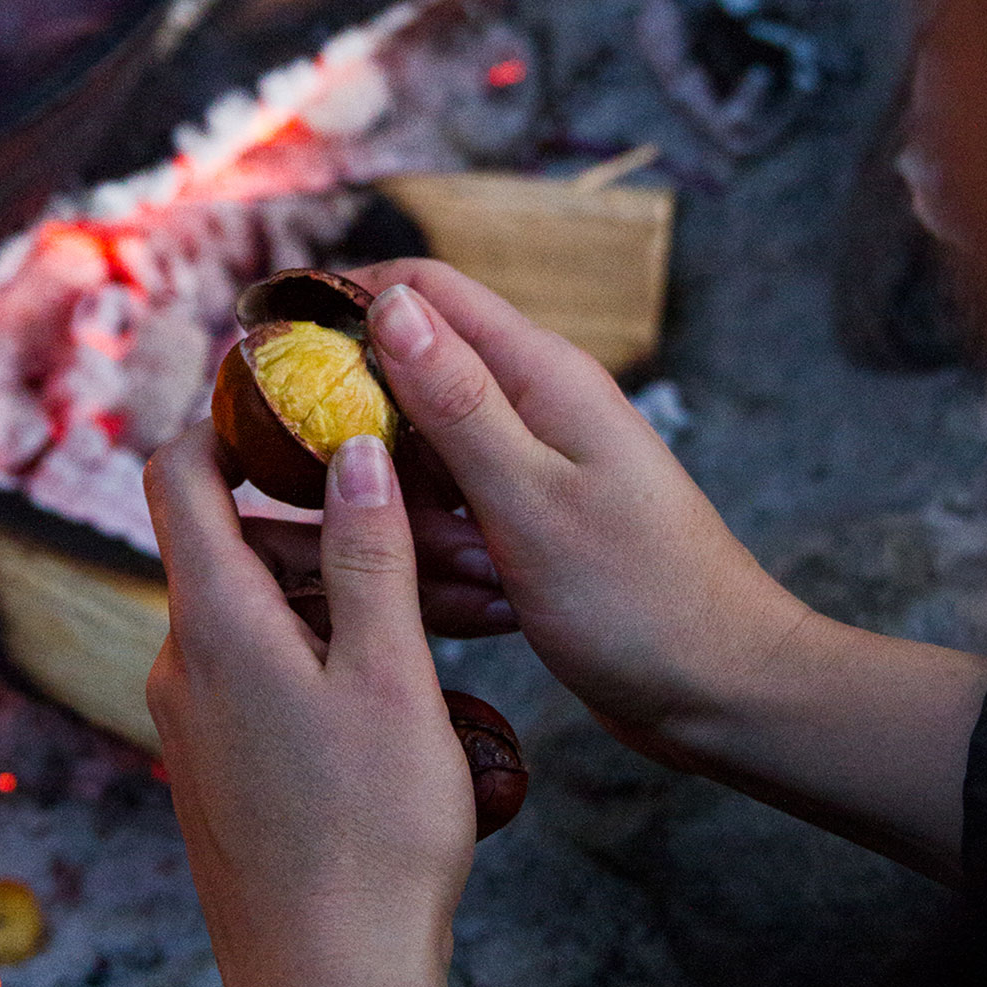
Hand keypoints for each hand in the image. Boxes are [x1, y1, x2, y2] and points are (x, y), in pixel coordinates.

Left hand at [144, 422, 475, 986]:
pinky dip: (328, 656)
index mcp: (213, 623)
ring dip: (346, 599)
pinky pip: (264, 676)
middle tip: (444, 544)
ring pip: (265, 615)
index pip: (179, 471)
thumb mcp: (392, 679)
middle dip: (336, 526)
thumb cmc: (370, 840)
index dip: (224, 415)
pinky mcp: (217, 770)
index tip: (292, 392)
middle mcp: (182, 663)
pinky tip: (410, 690)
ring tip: (456, 622)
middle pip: (243, 545)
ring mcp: (193, 723)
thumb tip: (349, 451)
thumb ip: (368, 554)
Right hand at [350, 259, 789, 743]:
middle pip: (402, 385)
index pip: (421, 291)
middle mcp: (529, 409)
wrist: (721, 694)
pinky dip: (444, 566)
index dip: (340, 303)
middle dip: (366, 449)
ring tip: (471, 578)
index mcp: (539, 376)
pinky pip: (444, 527)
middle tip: (365, 513)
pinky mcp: (520, 528)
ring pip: (415, 469)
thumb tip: (390, 303)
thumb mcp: (531, 499)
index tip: (265, 344)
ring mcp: (523, 470)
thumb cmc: (641, 600)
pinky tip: (485, 608)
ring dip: (415, 525)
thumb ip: (457, 402)